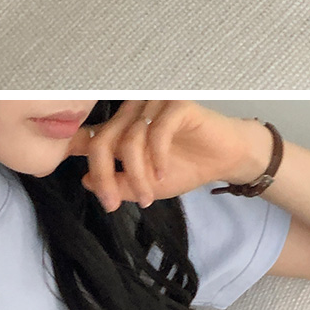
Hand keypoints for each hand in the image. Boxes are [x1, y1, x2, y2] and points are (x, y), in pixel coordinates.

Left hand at [84, 99, 273, 210]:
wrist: (224, 159)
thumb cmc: (186, 167)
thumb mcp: (146, 185)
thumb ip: (118, 183)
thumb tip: (87, 182)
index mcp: (122, 127)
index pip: (90, 140)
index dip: (84, 162)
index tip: (89, 189)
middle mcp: (133, 111)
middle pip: (103, 140)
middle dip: (105, 176)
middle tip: (112, 204)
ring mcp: (154, 105)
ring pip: (130, 140)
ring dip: (137, 175)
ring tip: (148, 196)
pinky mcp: (177, 105)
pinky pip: (158, 131)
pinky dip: (157, 157)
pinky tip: (163, 174)